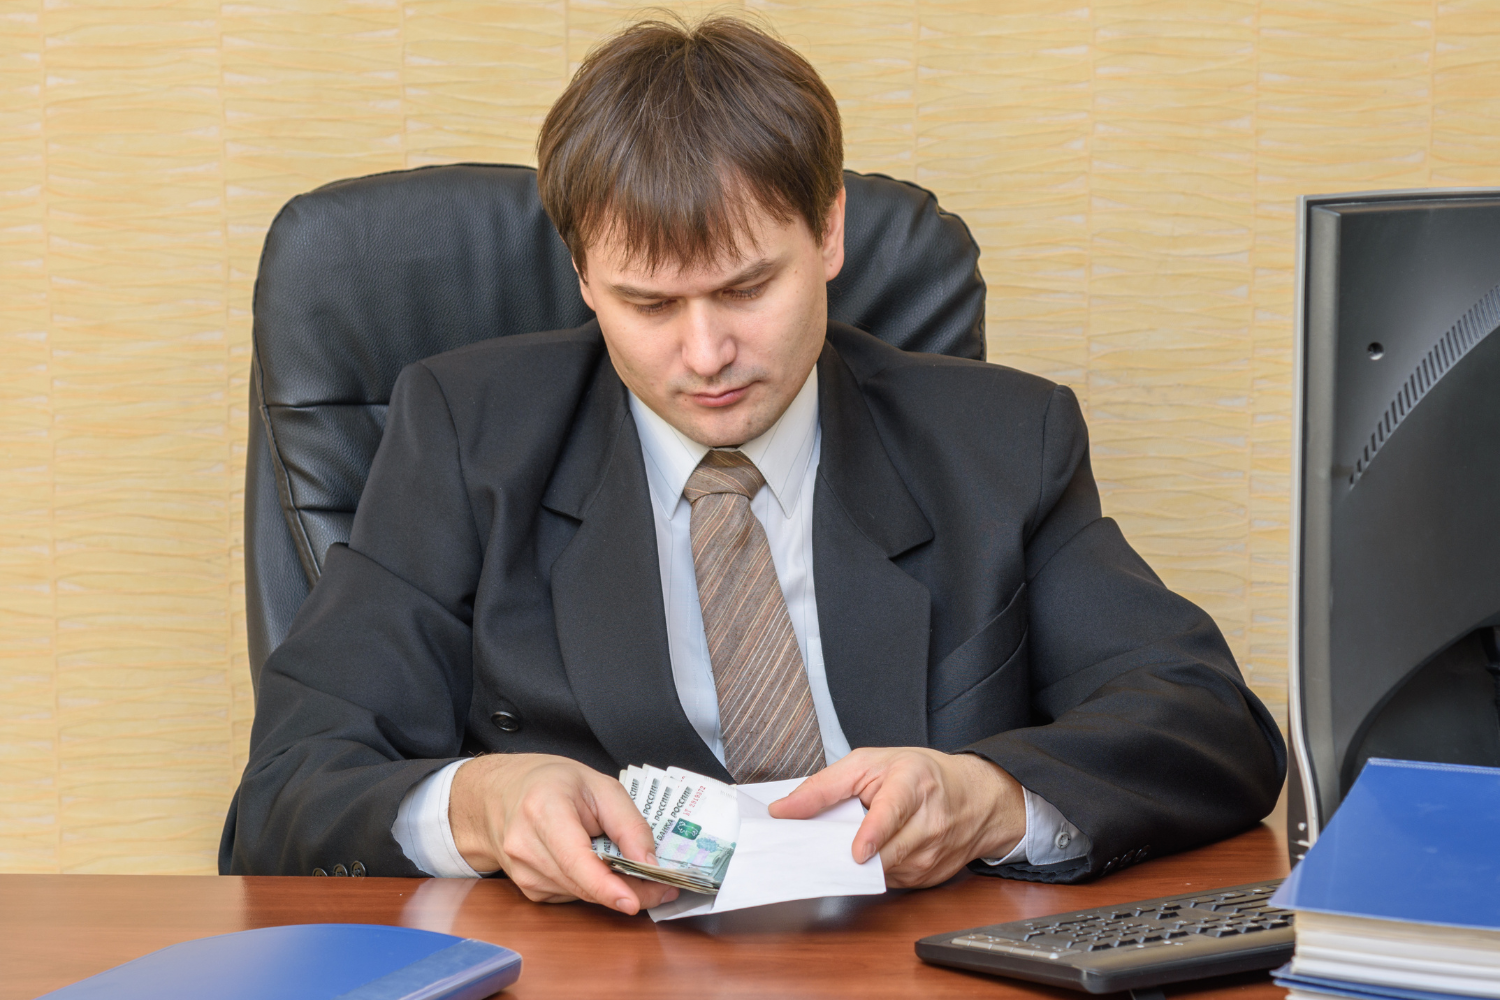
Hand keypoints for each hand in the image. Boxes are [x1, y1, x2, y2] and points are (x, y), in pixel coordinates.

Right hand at [448, 753, 677, 913]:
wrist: (499, 794)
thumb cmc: (552, 783)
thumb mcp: (600, 785)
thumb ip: (629, 823)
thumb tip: (650, 864)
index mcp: (543, 809)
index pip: (575, 858)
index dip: (605, 885)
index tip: (634, 901)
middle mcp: (525, 845)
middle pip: (583, 883)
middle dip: (628, 890)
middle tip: (665, 886)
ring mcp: (522, 872)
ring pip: (581, 895)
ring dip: (614, 891)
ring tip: (639, 875)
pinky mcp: (527, 889)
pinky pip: (572, 896)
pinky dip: (593, 888)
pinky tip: (600, 869)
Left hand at [767, 747, 1025, 887]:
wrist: (975, 798)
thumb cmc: (917, 774)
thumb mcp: (868, 763)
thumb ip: (823, 786)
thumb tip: (782, 810)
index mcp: (912, 783)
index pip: (892, 811)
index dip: (873, 833)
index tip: (857, 852)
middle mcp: (928, 821)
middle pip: (883, 851)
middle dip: (848, 853)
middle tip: (821, 848)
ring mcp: (932, 854)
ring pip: (882, 871)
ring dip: (858, 864)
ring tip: (851, 841)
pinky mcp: (929, 877)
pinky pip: (889, 882)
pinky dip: (873, 871)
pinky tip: (873, 853)